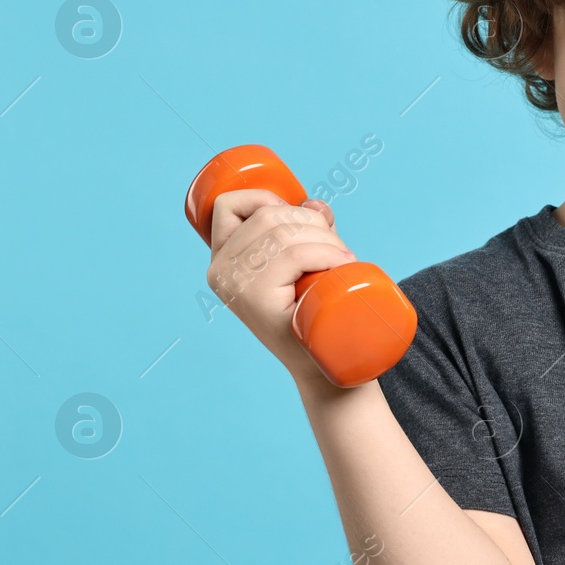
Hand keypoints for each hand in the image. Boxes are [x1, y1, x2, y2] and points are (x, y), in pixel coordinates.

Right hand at [205, 191, 358, 384]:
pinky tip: (342, 266)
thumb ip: (308, 230)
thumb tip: (315, 203)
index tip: (303, 216)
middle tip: (340, 252)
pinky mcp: (254, 298)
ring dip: (327, 240)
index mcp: (222, 259)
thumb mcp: (308, 263)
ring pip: (284, 233)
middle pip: (268, 216)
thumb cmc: (316, 313)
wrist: (323, 367)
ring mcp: (234, 284)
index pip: (228, 205)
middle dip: (314, 223)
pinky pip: (293, 255)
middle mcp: (219, 270)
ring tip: (345, 261)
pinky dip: (326, 253)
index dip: (268, 198)